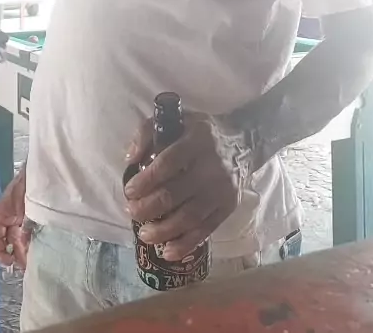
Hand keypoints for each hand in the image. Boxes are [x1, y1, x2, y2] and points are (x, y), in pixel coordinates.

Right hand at [0, 167, 29, 268]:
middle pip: (10, 240)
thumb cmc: (29, 183)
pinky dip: (32, 240)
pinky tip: (38, 249)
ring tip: (31, 263)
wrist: (43, 169)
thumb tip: (23, 242)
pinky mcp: (33, 214)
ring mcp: (22, 215)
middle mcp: (11, 216)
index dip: (0, 251)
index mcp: (3, 213)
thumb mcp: (25, 203)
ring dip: (24, 249)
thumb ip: (25, 222)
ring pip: (20, 237)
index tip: (9, 261)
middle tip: (24, 267)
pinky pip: (29, 230)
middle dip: (15, 253)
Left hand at [124, 114, 238, 260]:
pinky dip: (185, 244)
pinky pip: (205, 229)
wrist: (243, 142)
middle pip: (175, 194)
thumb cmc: (200, 133)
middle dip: (148, 208)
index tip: (129, 191)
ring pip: (189, 217)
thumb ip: (148, 133)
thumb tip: (130, 160)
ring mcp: (222, 189)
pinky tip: (167, 252)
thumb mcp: (177, 120)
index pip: (168, 163)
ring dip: (163, 230)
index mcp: (197, 140)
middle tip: (132, 213)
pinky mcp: (228, 206)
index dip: (146, 180)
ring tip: (144, 234)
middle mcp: (212, 166)